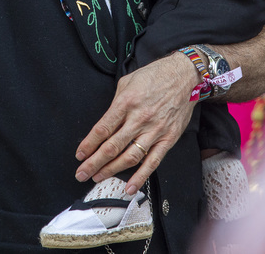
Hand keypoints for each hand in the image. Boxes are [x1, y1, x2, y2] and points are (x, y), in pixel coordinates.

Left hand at [75, 52, 197, 193]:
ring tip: (99, 177)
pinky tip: (130, 187)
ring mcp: (154, 130)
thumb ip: (116, 104)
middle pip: (112, 146)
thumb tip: (105, 124)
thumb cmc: (155, 76)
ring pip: (129, 157)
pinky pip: (153, 162)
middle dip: (94, 163)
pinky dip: (141, 177)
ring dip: (111, 170)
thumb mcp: (127, 82)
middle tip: (82, 173)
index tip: (80, 155)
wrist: (184, 76)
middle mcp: (139, 118)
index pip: (102, 129)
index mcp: (126, 103)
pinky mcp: (168, 138)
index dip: (89, 145)